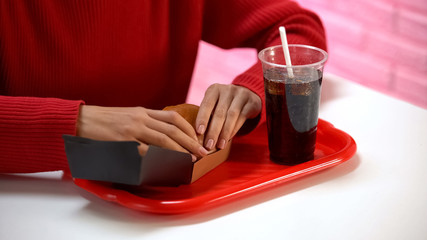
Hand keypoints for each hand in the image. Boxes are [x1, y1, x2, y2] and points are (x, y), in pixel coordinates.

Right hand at [76, 106, 208, 159]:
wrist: (79, 120)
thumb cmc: (103, 121)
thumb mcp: (127, 116)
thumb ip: (144, 123)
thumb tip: (162, 136)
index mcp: (143, 111)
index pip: (173, 118)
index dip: (188, 128)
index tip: (197, 138)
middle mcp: (141, 118)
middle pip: (173, 129)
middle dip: (191, 141)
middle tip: (202, 152)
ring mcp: (132, 129)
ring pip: (164, 139)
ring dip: (180, 150)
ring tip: (191, 160)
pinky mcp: (123, 140)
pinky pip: (146, 151)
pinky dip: (159, 158)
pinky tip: (167, 165)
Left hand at [196, 84, 261, 149]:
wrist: (248, 95)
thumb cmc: (225, 103)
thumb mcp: (215, 103)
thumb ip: (208, 116)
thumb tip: (198, 137)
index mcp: (214, 89)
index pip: (207, 104)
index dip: (202, 118)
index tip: (199, 132)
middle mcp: (227, 90)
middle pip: (219, 113)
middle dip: (213, 131)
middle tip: (208, 145)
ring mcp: (241, 95)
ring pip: (231, 116)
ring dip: (225, 133)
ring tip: (220, 145)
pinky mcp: (251, 102)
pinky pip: (242, 117)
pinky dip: (234, 129)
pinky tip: (229, 139)